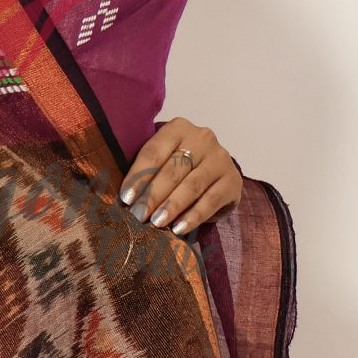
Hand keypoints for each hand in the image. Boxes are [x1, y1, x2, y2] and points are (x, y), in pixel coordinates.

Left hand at [119, 117, 243, 237]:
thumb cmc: (177, 165)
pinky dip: (193, 217)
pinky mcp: (233, 181)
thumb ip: (145, 169)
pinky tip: (179, 229)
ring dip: (172, 206)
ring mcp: (220, 159)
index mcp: (178, 128)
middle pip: (173, 170)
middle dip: (153, 195)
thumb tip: (124, 197)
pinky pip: (211, 201)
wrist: (214, 171)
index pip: (154, 152)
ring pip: (192, 185)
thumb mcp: (161, 158)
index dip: (138, 176)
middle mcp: (202, 138)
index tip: (125, 197)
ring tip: (157, 223)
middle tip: (138, 215)